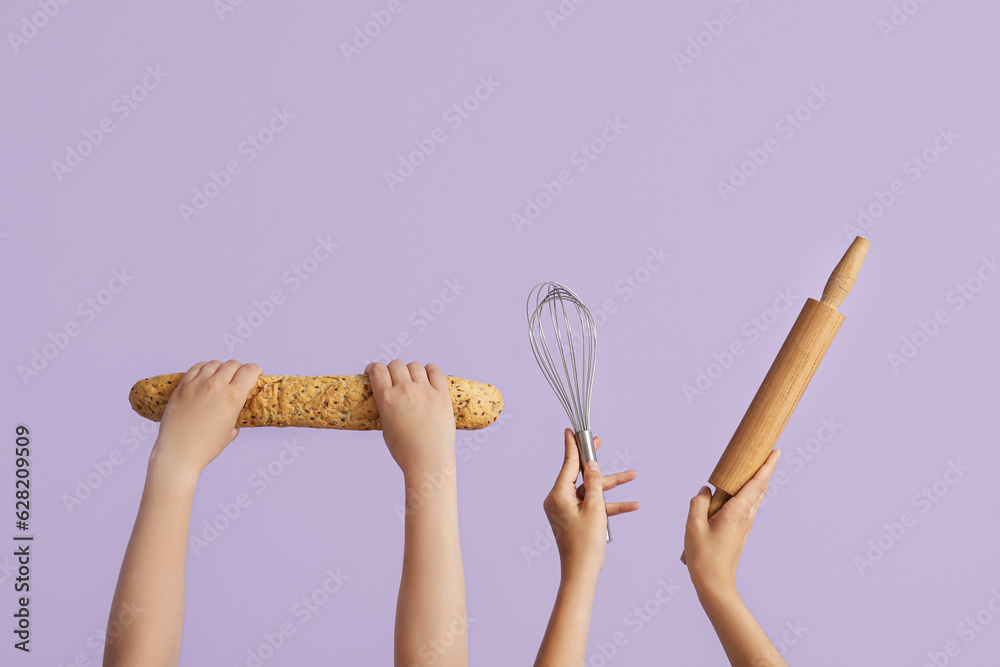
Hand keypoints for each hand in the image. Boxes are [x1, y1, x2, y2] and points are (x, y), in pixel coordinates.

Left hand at [150, 360, 261, 476]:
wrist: (178, 453)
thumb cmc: (205, 447)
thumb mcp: (230, 432)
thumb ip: (235, 415)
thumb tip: (234, 411)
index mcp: (233, 397)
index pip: (249, 370)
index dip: (256, 370)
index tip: (256, 374)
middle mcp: (216, 386)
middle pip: (233, 364)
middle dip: (239, 370)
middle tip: (238, 378)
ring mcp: (197, 384)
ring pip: (214, 363)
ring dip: (221, 368)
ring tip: (220, 377)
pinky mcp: (182, 386)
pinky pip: (196, 368)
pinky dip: (204, 368)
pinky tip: (205, 375)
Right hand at [366, 360, 455, 478]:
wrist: (428, 462)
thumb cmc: (404, 450)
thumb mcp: (385, 426)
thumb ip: (386, 406)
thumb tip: (387, 393)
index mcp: (387, 399)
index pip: (377, 370)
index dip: (373, 368)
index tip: (374, 371)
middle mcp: (405, 391)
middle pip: (396, 364)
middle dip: (392, 370)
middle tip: (394, 379)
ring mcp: (425, 391)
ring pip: (415, 366)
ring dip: (411, 370)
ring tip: (412, 379)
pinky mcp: (442, 395)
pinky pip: (435, 371)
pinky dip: (430, 370)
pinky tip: (428, 375)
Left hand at [543, 428, 638, 574]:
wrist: (582, 572)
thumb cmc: (585, 543)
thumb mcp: (595, 508)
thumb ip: (594, 484)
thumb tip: (591, 465)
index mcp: (559, 494)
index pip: (568, 464)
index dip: (572, 446)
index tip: (570, 430)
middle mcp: (560, 500)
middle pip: (581, 475)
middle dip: (597, 464)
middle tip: (598, 442)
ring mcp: (568, 510)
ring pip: (592, 491)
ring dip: (612, 486)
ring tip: (633, 475)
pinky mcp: (576, 519)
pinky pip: (593, 506)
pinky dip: (610, 505)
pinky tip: (632, 504)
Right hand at [684, 449, 779, 593]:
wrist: (714, 584)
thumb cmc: (704, 556)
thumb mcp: (694, 526)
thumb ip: (698, 502)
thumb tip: (706, 490)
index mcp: (737, 512)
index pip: (756, 483)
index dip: (767, 466)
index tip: (776, 451)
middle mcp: (745, 516)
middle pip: (759, 488)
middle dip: (765, 469)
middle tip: (768, 452)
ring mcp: (744, 525)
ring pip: (754, 497)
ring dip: (756, 481)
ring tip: (753, 467)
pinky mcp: (739, 531)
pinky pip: (746, 506)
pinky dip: (747, 493)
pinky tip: (737, 491)